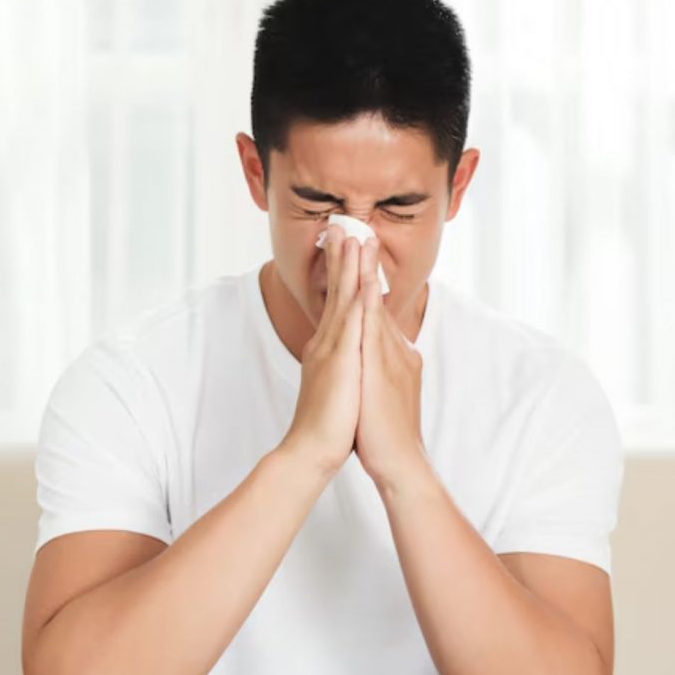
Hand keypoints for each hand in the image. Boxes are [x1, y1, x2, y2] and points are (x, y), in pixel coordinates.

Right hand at [276, 224, 365, 477]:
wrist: (312, 449)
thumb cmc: (328, 425)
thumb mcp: (336, 386)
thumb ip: (340, 365)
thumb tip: (348, 357)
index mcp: (328, 348)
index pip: (335, 302)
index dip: (339, 274)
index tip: (343, 248)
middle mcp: (326, 342)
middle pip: (336, 291)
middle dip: (340, 258)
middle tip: (342, 226)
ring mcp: (332, 349)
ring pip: (342, 298)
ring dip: (348, 265)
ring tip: (352, 236)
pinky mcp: (340, 360)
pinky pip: (351, 322)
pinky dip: (357, 296)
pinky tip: (363, 276)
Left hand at [354, 243, 427, 490]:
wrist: (400, 464)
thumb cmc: (385, 434)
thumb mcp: (379, 393)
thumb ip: (377, 371)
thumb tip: (367, 361)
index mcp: (392, 355)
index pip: (376, 311)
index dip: (367, 282)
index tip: (357, 253)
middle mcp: (395, 350)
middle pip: (378, 299)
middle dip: (367, 265)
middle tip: (360, 229)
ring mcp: (391, 357)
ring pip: (376, 306)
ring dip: (368, 273)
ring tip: (360, 240)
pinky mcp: (384, 370)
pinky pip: (375, 331)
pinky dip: (370, 305)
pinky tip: (366, 283)